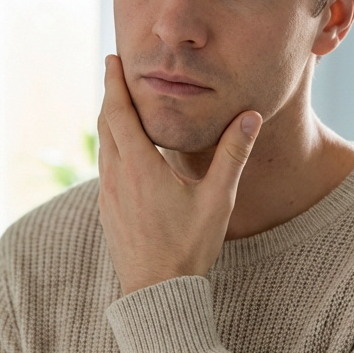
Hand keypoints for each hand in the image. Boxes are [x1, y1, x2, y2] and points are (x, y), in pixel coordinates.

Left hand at [97, 54, 262, 295]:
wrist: (157, 293)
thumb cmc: (189, 248)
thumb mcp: (217, 199)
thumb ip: (232, 154)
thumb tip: (250, 115)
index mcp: (139, 167)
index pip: (119, 112)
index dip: (114, 83)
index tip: (112, 59)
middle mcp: (116, 176)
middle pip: (105, 124)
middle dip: (110, 94)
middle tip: (114, 71)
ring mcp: (108, 195)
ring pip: (103, 147)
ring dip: (109, 122)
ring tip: (120, 105)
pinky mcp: (108, 211)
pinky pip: (105, 168)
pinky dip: (111, 148)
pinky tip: (125, 153)